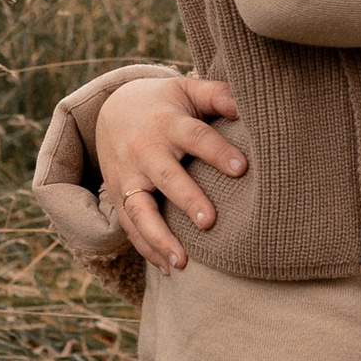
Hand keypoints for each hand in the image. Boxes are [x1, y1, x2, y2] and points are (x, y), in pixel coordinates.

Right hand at [34, 69, 245, 273]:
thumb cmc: (165, 105)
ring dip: (160, 237)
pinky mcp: (119, 197)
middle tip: (209, 222)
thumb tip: (249, 104)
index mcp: (167, 123)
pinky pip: (130, 227)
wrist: (111, 110)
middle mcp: (145, 151)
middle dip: (186, 199)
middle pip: (166, 177)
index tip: (242, 167)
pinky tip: (168, 270)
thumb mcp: (187, 91)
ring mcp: (128, 177)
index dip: (217, 151)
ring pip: (140, 210)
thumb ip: (218, 95)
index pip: (195, 136)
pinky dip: (147, 249)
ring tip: (183, 263)